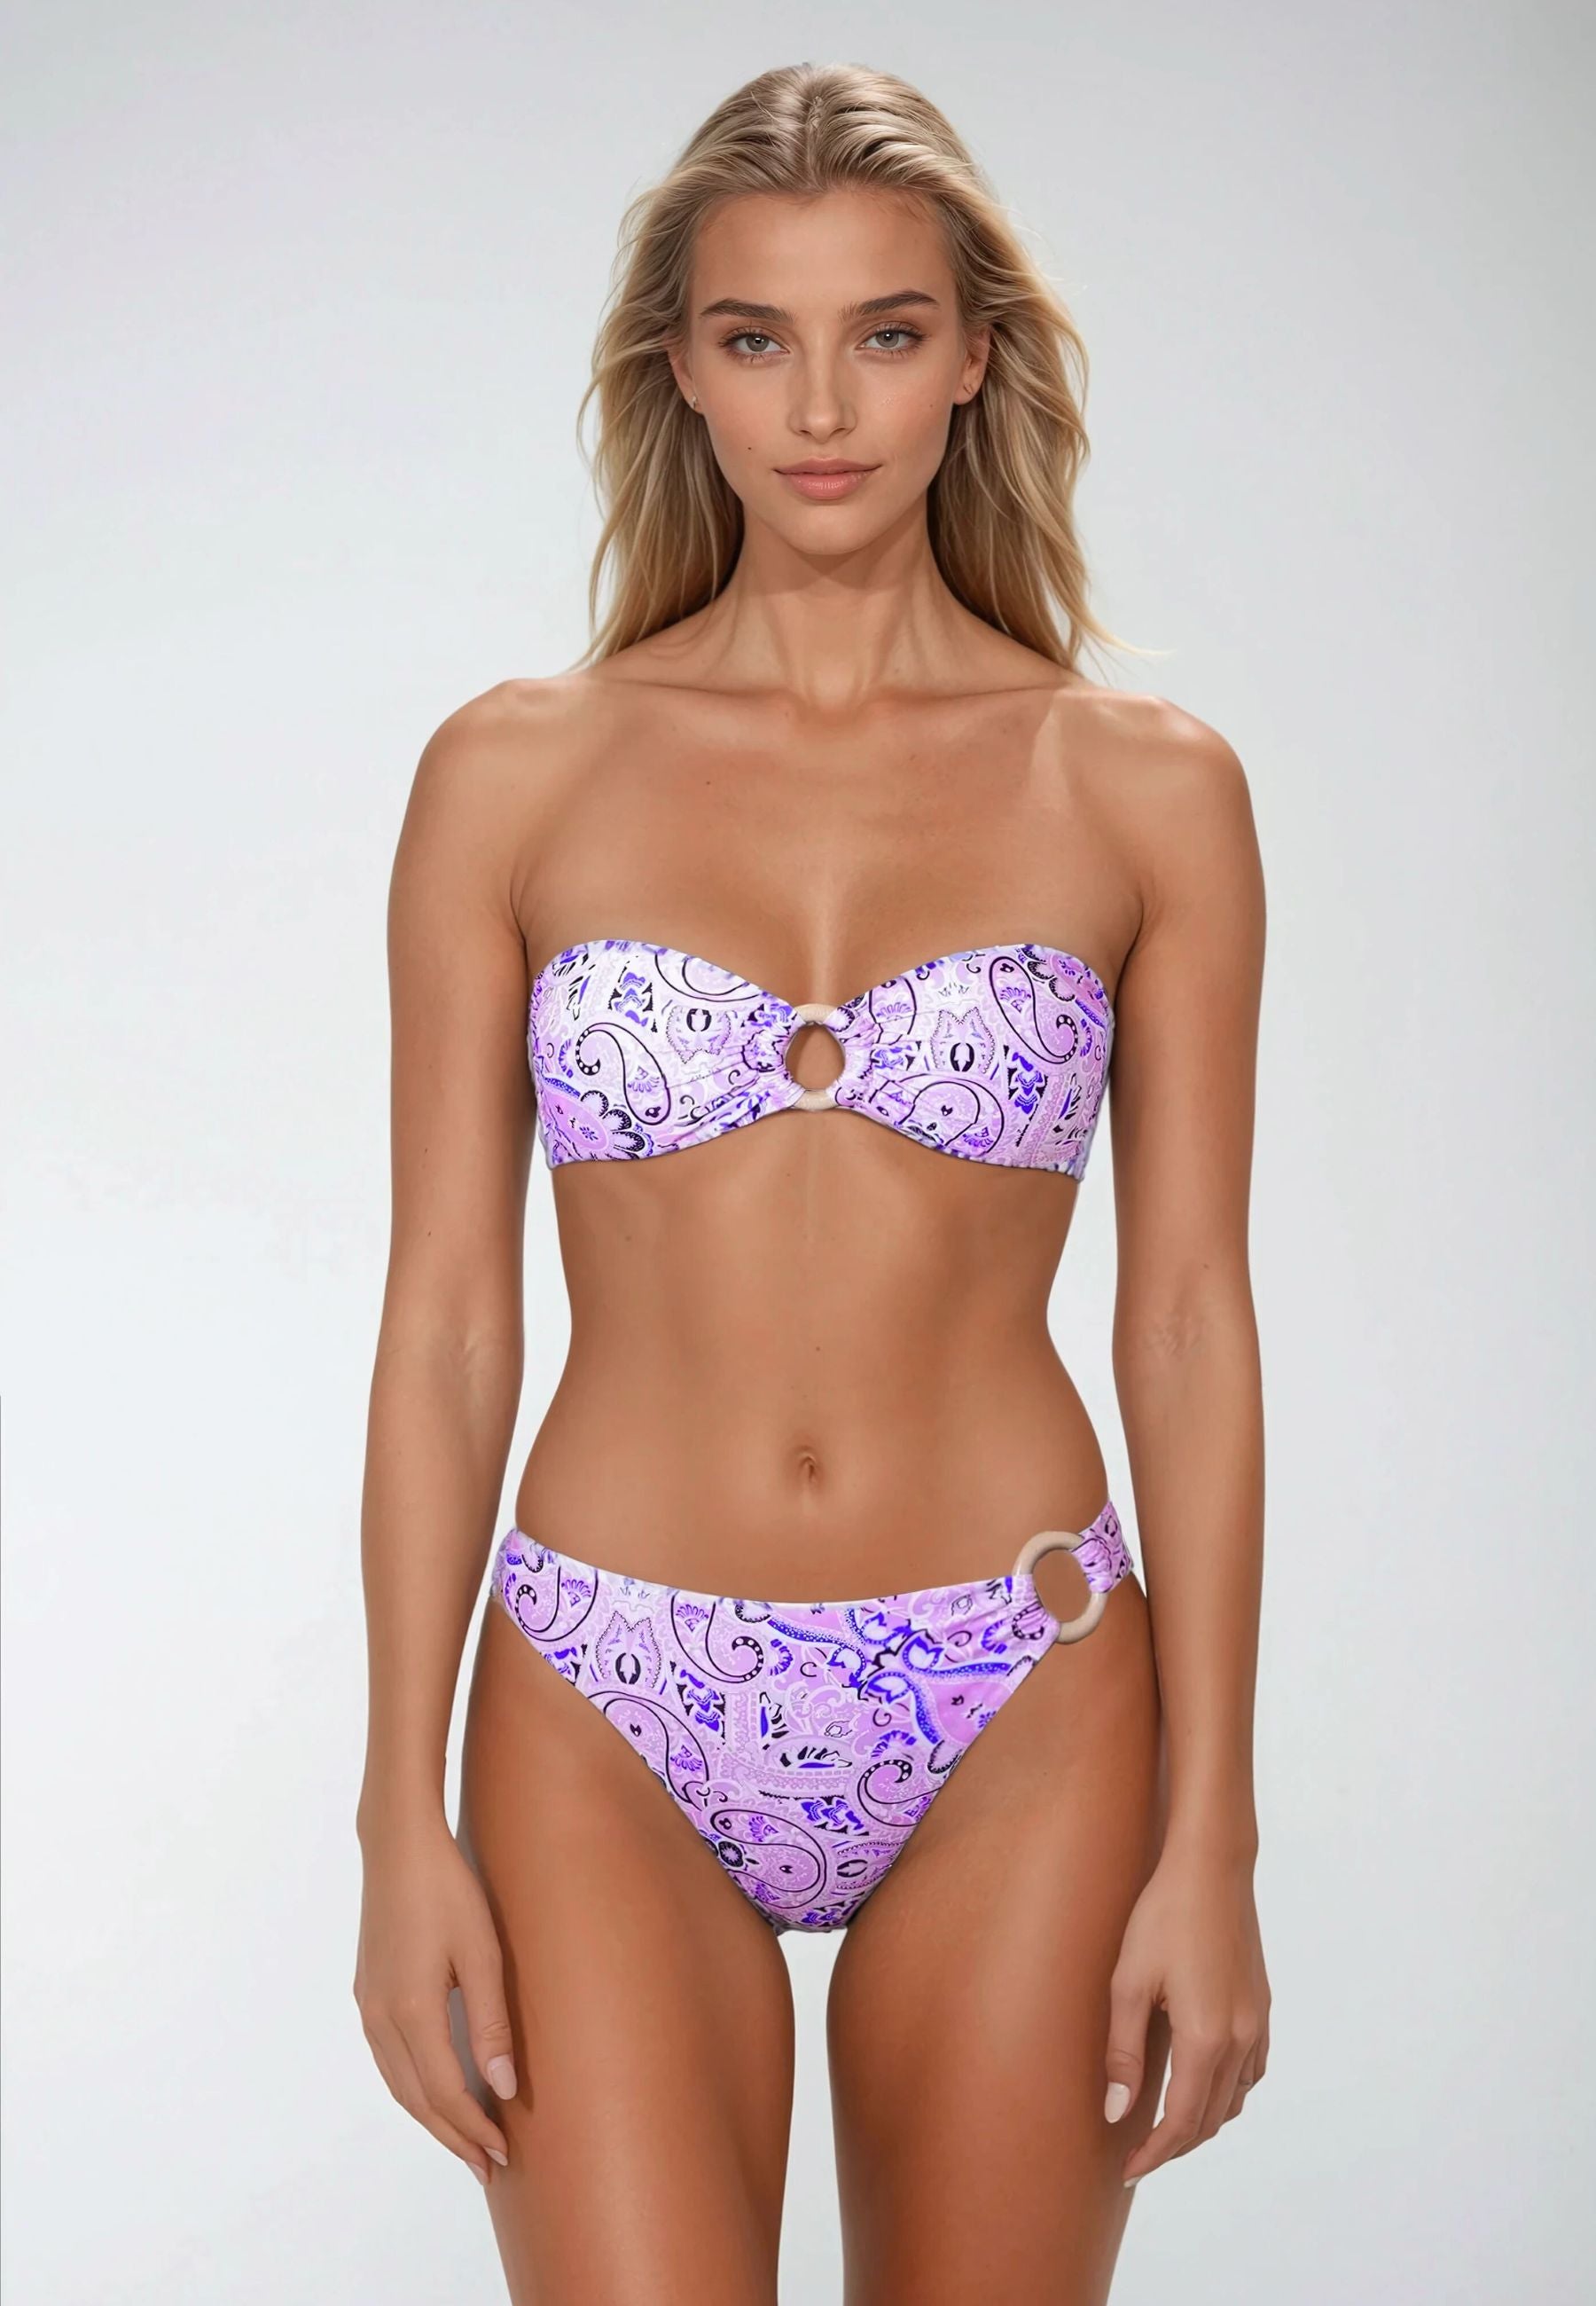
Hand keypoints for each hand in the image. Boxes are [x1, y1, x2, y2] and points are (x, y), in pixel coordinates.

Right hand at [353, 1812, 518, 2185]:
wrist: (398, 1845)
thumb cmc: (448, 1890)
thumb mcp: (482, 1952)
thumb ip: (491, 2023)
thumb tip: (503, 2088)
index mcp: (411, 2012)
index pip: (444, 2094)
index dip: (472, 2130)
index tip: (502, 2154)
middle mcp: (381, 2018)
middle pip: (416, 2100)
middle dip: (452, 2136)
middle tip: (487, 2166)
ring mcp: (368, 2006)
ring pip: (398, 2084)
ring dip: (431, 2117)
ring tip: (466, 2138)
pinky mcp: (367, 1992)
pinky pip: (388, 2059)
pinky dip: (414, 2087)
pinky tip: (435, 2088)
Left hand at [1104, 1841, 1269, 2183]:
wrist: (1212, 1867)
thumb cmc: (1163, 1917)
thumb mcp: (1128, 1982)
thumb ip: (1123, 2052)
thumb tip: (1116, 2112)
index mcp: (1205, 2038)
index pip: (1181, 2122)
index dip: (1154, 2154)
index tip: (1127, 2170)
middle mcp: (1240, 2040)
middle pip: (1211, 2119)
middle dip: (1175, 2145)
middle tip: (1138, 2155)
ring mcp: (1257, 2023)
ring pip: (1235, 2099)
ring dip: (1202, 2121)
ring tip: (1164, 2124)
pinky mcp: (1262, 2006)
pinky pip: (1250, 2071)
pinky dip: (1227, 2092)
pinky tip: (1202, 2082)